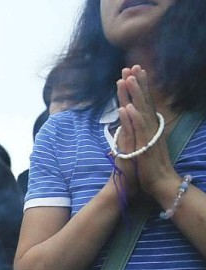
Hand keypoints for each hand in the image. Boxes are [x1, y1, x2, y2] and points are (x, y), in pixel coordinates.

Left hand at [114, 65, 176, 199]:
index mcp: (150, 127)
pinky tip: (128, 108)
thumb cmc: (150, 166)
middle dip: (137, 83)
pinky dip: (133, 118)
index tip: (134, 71)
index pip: (144, 102)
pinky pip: (138, 130)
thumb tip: (130, 123)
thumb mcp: (141, 145)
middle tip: (131, 66)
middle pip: (144, 101)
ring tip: (127, 79)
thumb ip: (136, 133)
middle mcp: (151, 128)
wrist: (160, 183)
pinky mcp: (145, 146)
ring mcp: (149, 136)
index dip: (140, 86)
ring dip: (134, 95)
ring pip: (140, 111)